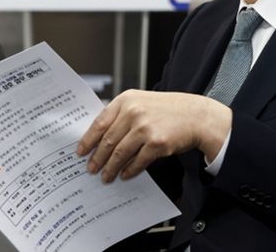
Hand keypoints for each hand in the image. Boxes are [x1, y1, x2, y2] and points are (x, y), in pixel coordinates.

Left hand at [77, 90, 231, 182]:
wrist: (195, 115)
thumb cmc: (168, 110)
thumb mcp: (141, 102)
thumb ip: (122, 114)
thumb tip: (101, 137)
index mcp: (126, 100)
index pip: (100, 122)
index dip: (88, 140)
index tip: (81, 151)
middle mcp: (133, 112)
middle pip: (108, 140)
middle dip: (97, 158)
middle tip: (91, 169)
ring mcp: (145, 128)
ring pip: (120, 153)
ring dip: (111, 168)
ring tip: (106, 176)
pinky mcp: (156, 143)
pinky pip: (137, 161)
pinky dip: (129, 170)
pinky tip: (125, 175)